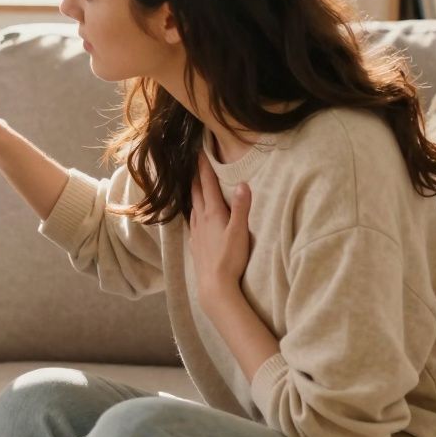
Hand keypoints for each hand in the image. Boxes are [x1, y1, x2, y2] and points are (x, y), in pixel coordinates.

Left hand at [189, 152, 252, 309]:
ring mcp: (196, 232)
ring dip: (193, 192)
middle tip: (194, 161)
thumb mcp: (239, 231)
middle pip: (197, 192)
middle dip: (196, 176)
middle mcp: (200, 219)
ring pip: (193, 205)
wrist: (214, 285)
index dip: (205, 167)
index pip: (208, 184)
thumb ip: (241, 207)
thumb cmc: (230, 258)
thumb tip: (243, 184)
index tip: (200, 151)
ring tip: (194, 183)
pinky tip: (195, 214)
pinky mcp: (195, 243)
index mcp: (212, 213)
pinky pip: (193, 220)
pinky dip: (193, 210)